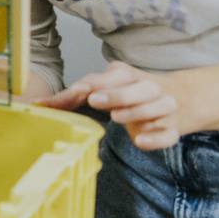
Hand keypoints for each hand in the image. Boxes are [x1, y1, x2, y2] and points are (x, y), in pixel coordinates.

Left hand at [39, 62, 187, 150]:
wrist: (180, 98)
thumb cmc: (129, 93)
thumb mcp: (105, 87)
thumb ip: (77, 94)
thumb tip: (39, 105)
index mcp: (131, 76)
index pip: (117, 77)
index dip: (100, 85)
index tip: (81, 92)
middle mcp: (151, 89)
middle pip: (141, 89)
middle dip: (118, 94)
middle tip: (95, 101)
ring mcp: (165, 109)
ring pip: (157, 108)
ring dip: (136, 112)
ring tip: (117, 117)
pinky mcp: (172, 129)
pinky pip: (169, 134)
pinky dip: (156, 138)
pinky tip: (140, 141)